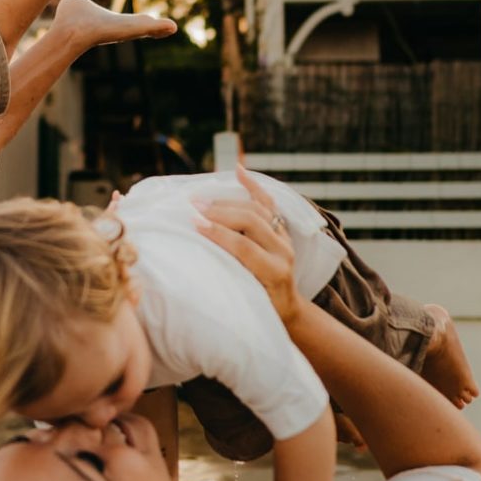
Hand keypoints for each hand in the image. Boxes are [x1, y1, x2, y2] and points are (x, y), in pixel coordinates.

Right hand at [193, 165, 303, 322]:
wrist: (286, 307)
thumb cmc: (260, 309)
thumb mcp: (246, 301)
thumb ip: (230, 279)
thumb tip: (199, 258)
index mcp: (275, 270)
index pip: (244, 246)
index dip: (218, 233)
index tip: (195, 224)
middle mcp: (283, 251)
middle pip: (251, 221)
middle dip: (220, 213)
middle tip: (194, 208)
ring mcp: (284, 237)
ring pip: (257, 209)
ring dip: (228, 201)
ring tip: (202, 200)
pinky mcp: (281, 229)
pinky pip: (268, 203)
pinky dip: (253, 186)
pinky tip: (238, 171)